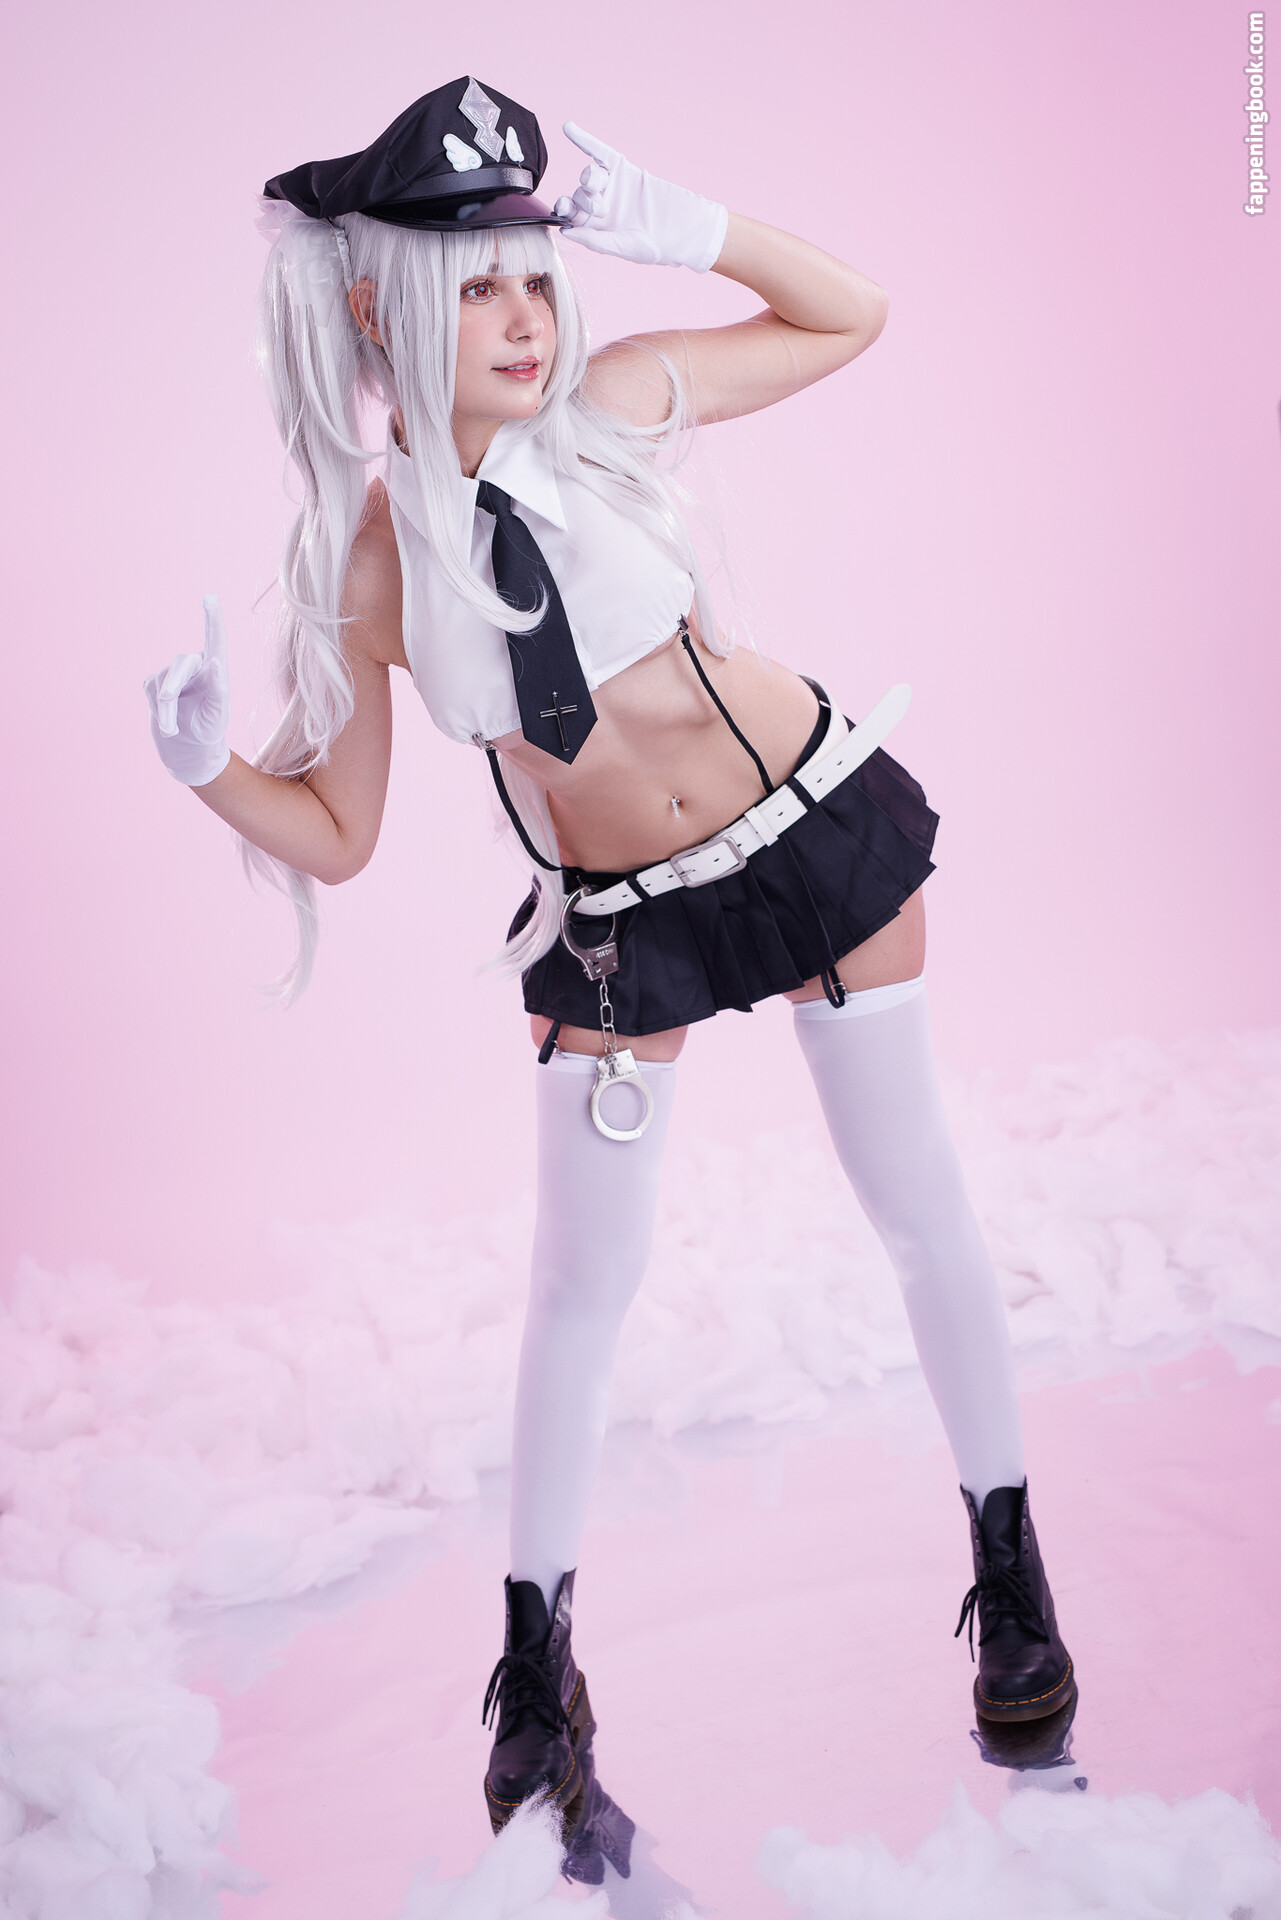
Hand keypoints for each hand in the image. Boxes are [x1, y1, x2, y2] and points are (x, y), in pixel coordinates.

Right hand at [143, 596, 231, 786]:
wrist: (189, 751)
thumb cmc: (209, 731)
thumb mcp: (218, 715)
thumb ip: (219, 689)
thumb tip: (215, 662)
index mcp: (216, 671)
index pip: (215, 641)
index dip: (212, 619)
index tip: (210, 598)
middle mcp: (195, 667)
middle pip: (181, 664)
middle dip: (173, 685)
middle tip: (167, 706)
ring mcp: (173, 675)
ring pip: (163, 682)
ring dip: (166, 709)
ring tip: (172, 729)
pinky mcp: (155, 685)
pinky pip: (151, 691)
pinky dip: (157, 711)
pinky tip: (167, 723)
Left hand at [553, 123, 727, 272]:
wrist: (680, 229)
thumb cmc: (652, 246)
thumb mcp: (620, 247)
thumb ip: (592, 239)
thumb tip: (565, 231)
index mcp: (595, 226)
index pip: (571, 214)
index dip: (563, 209)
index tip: (563, 208)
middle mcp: (600, 204)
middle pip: (578, 194)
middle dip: (584, 200)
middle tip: (600, 209)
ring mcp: (610, 185)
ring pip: (588, 176)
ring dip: (589, 181)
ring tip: (598, 187)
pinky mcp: (621, 168)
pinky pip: (598, 151)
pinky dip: (583, 139)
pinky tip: (568, 128)